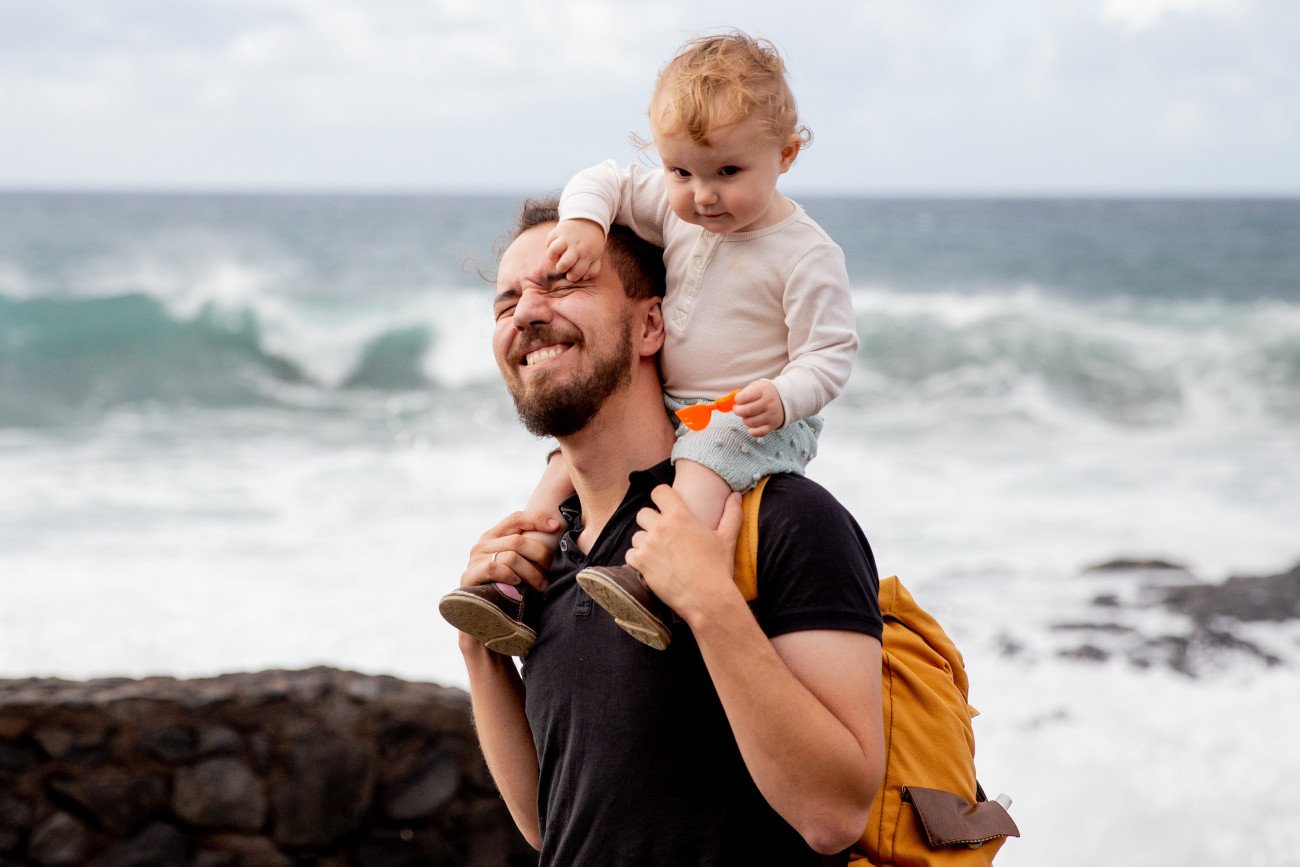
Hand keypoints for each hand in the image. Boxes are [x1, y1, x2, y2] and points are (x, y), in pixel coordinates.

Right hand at [460, 510, 560, 594]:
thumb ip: (525, 549)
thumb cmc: (503, 583)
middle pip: (518, 541)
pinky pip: (494, 569)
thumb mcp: (513, 561)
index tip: (556, 527)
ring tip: (541, 584)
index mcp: (495, 535)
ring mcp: (475, 559)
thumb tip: (556, 534)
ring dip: (531, 572)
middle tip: (549, 569)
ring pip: (511, 557)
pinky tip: (517, 583)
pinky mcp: (469, 575)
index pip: (517, 518)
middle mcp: (484, 543)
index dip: (537, 519)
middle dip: (540, 555)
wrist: (477, 609)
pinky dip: (509, 575)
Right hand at [544, 219, 604, 281]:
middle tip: (563, 265)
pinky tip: (556, 246)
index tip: (571, 274)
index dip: (572, 277)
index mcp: (587, 255)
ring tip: (557, 256)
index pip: (576, 273)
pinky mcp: (558, 230)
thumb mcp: (597, 256)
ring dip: (552, 256)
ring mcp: (566, 238)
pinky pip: (548, 241)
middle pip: (564, 264)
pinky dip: (549, 245)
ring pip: (553, 251)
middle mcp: (576, 247)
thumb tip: (583, 278)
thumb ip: (593, 270)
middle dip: (561, 268)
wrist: (589, 220)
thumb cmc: (592, 243)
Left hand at [624, 486, 743, 623]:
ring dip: (645, 544)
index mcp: (680, 516)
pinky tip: (652, 567)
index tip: (665, 508)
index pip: (659, 492)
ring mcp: (649, 545)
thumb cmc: (718, 568)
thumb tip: (736, 496)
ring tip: (659, 555)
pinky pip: (630, 554)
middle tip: (663, 536)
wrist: (707, 598)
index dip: (661, 498)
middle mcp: (661, 527)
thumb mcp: (727, 539)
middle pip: (643, 513)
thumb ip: (731, 514)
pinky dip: (638, 560)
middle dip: (650, 523)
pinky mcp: (641, 563)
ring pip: (636, 536)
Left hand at [732, 379, 785, 436]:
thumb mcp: (755, 387)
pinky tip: (752, 425)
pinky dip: (752, 431)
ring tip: (747, 415)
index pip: (745, 397)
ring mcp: (771, 415)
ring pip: (750, 422)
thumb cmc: (763, 393)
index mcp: (763, 391)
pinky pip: (759, 433)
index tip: (737, 400)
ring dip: (745, 420)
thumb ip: (742, 393)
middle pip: (747, 411)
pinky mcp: (772, 425)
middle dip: (738, 411)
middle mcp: (768, 403)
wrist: (783, 399)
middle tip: (737, 409)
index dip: (737, 399)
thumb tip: (726, 402)